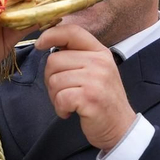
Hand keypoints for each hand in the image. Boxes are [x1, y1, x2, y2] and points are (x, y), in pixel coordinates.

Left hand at [35, 23, 137, 152]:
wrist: (120, 127)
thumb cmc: (102, 99)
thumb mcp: (96, 70)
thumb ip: (77, 56)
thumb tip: (49, 41)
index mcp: (100, 52)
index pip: (72, 31)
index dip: (51, 34)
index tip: (39, 44)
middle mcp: (99, 62)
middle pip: (54, 60)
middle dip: (51, 79)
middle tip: (64, 92)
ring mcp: (96, 79)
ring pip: (54, 80)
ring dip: (55, 96)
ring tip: (69, 103)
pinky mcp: (90, 98)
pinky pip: (60, 97)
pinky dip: (60, 108)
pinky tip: (70, 112)